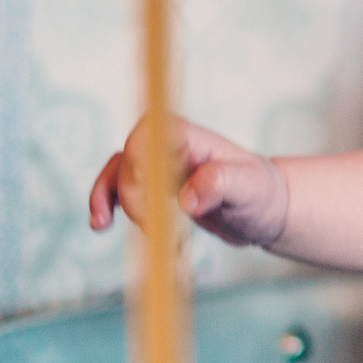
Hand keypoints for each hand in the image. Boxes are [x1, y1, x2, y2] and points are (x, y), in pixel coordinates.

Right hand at [87, 117, 286, 248]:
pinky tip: (100, 224)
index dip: (139, 156)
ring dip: (110, 199)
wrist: (262, 210)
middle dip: (135, 196)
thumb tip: (186, 199)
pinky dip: (105, 204)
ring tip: (105, 225)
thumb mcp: (250, 189)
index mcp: (192, 137)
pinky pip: (117, 190)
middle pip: (131, 159)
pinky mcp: (152, 189)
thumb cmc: (260, 193)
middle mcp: (170, 147)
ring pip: (118, 172)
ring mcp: (158, 167)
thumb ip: (221, 184)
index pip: (153, 132)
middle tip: (161, 230)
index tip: (147, 188)